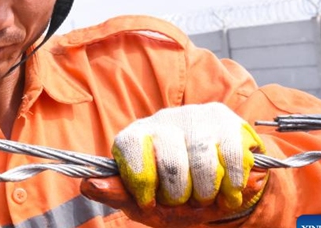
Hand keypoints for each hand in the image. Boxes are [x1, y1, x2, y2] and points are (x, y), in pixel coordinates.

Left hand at [80, 103, 267, 226]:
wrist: (220, 189)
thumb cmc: (174, 194)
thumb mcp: (143, 202)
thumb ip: (116, 193)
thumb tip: (88, 184)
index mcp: (136, 136)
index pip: (131, 147)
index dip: (141, 182)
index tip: (150, 201)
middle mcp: (163, 120)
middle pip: (171, 161)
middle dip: (179, 195)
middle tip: (183, 203)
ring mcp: (196, 117)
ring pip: (204, 160)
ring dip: (207, 193)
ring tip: (205, 199)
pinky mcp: (227, 122)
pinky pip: (232, 157)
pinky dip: (232, 186)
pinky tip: (229, 193)